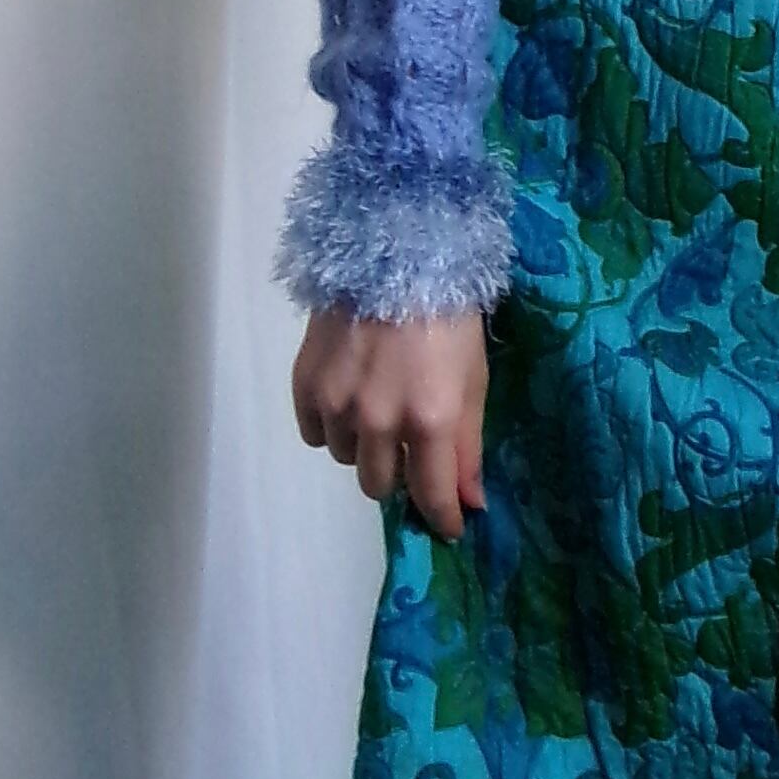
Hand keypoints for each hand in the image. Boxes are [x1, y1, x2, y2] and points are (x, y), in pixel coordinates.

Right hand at [292, 303, 488, 542]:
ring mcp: (335, 404)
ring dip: (364, 447)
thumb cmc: (447, 316)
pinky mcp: (305, 384)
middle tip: (409, 447)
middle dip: (399, 475)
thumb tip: (469, 503)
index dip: (442, 518)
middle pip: (379, 486)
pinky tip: (346, 402)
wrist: (393, 254)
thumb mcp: (474, 381)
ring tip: (377, 410)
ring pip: (345, 459)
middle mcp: (377, 422)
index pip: (431, 496)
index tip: (447, 525)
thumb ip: (467, 447)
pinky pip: (313, 434)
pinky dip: (330, 427)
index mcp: (429, 421)